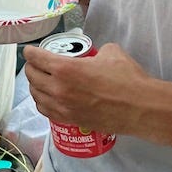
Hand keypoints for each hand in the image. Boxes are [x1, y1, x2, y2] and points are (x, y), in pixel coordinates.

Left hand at [23, 42, 153, 135]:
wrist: (141, 108)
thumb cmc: (128, 78)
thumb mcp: (110, 52)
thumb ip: (95, 51)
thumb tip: (93, 55)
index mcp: (65, 68)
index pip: (36, 58)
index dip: (30, 52)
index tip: (30, 51)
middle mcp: (59, 88)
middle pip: (32, 76)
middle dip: (31, 68)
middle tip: (36, 64)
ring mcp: (63, 107)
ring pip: (36, 95)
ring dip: (35, 86)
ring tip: (40, 81)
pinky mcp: (71, 120)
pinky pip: (46, 111)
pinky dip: (42, 102)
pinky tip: (46, 98)